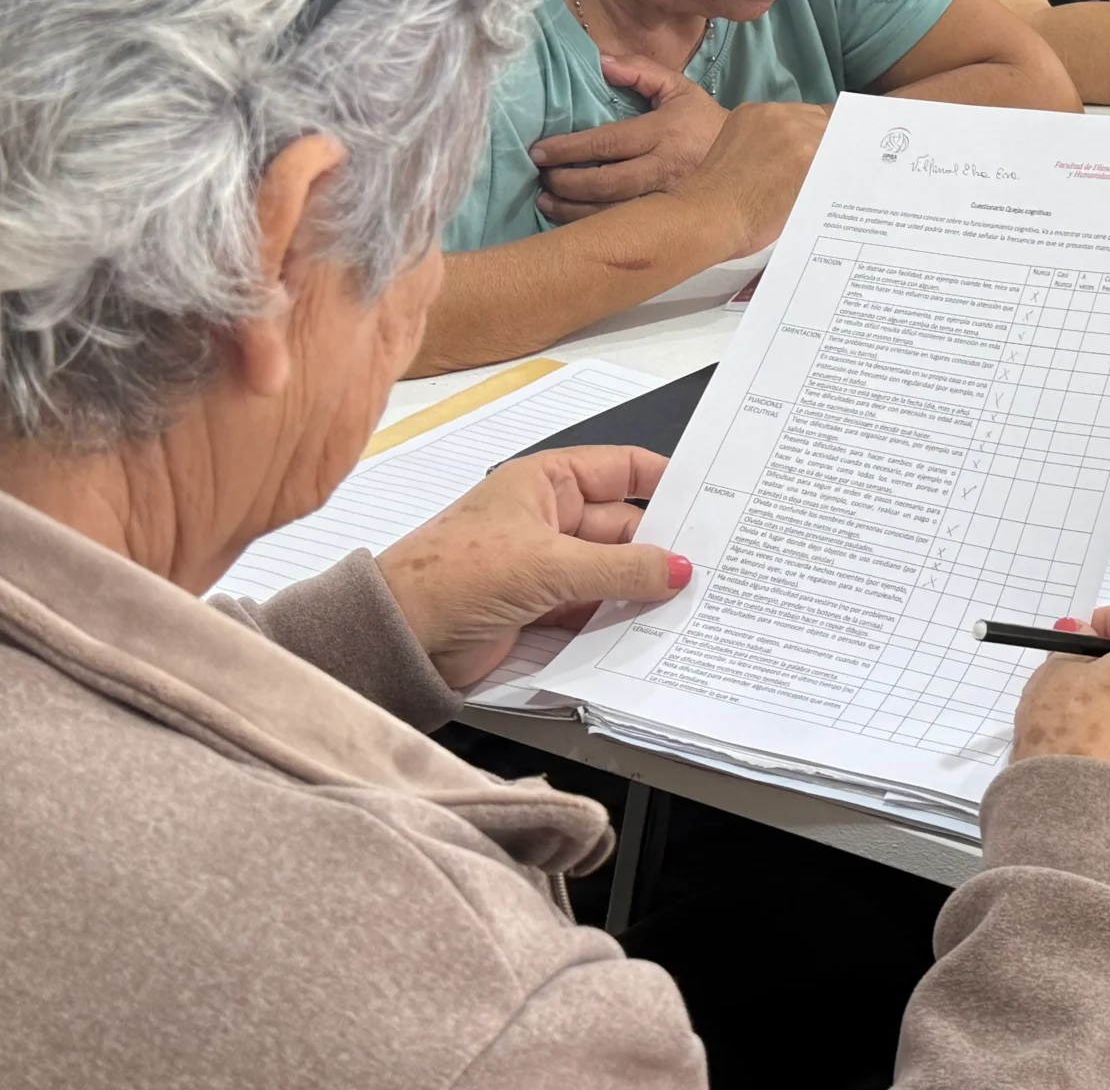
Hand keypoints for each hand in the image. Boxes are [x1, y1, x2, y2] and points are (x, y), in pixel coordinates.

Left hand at [374, 444, 688, 688]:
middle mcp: (550, 518)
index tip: (711, 499)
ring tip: (691, 600)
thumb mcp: (548, 565)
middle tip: (709, 565)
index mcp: (547, 482)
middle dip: (661, 547)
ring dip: (643, 587)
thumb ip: (621, 568)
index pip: (622, 469)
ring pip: (614, 571)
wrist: (398, 639)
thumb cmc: (453, 576)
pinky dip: (621, 618)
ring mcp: (548, 565)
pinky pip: (596, 608)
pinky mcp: (543, 609)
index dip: (666, 482)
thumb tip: (678, 568)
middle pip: (625, 527)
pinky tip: (654, 627)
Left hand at [534, 54, 729, 224]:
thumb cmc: (703, 123)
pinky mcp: (669, 219)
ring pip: (614, 212)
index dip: (570, 148)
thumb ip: (642, 72)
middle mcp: (666, 167)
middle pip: (608, 182)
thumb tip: (602, 62)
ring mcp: (668, 198)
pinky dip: (594, 227)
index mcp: (665, 132)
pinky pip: (627, 229)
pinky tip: (571, 222)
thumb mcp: (679, 88)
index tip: (540, 151)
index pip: (609, 142)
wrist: (746, 162)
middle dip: (568, 182)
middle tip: (542, 177)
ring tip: (546, 202)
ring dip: (574, 210)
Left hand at [661, 100, 830, 256]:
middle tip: (821, 154)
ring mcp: (768, 114)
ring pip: (801, 112)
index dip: (846, 144)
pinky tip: (772, 145)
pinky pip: (776, 111)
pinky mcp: (746, 112)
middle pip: (825, 119)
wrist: (709, 216)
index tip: (847, 153)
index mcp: (811, 151)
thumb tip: (833, 160)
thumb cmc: (757, 222)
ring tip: (793, 150)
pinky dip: (778, 125)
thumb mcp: (804, 201)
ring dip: (801, 127)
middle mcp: (793, 124)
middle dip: (825, 136)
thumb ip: (822, 173)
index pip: (844, 134)